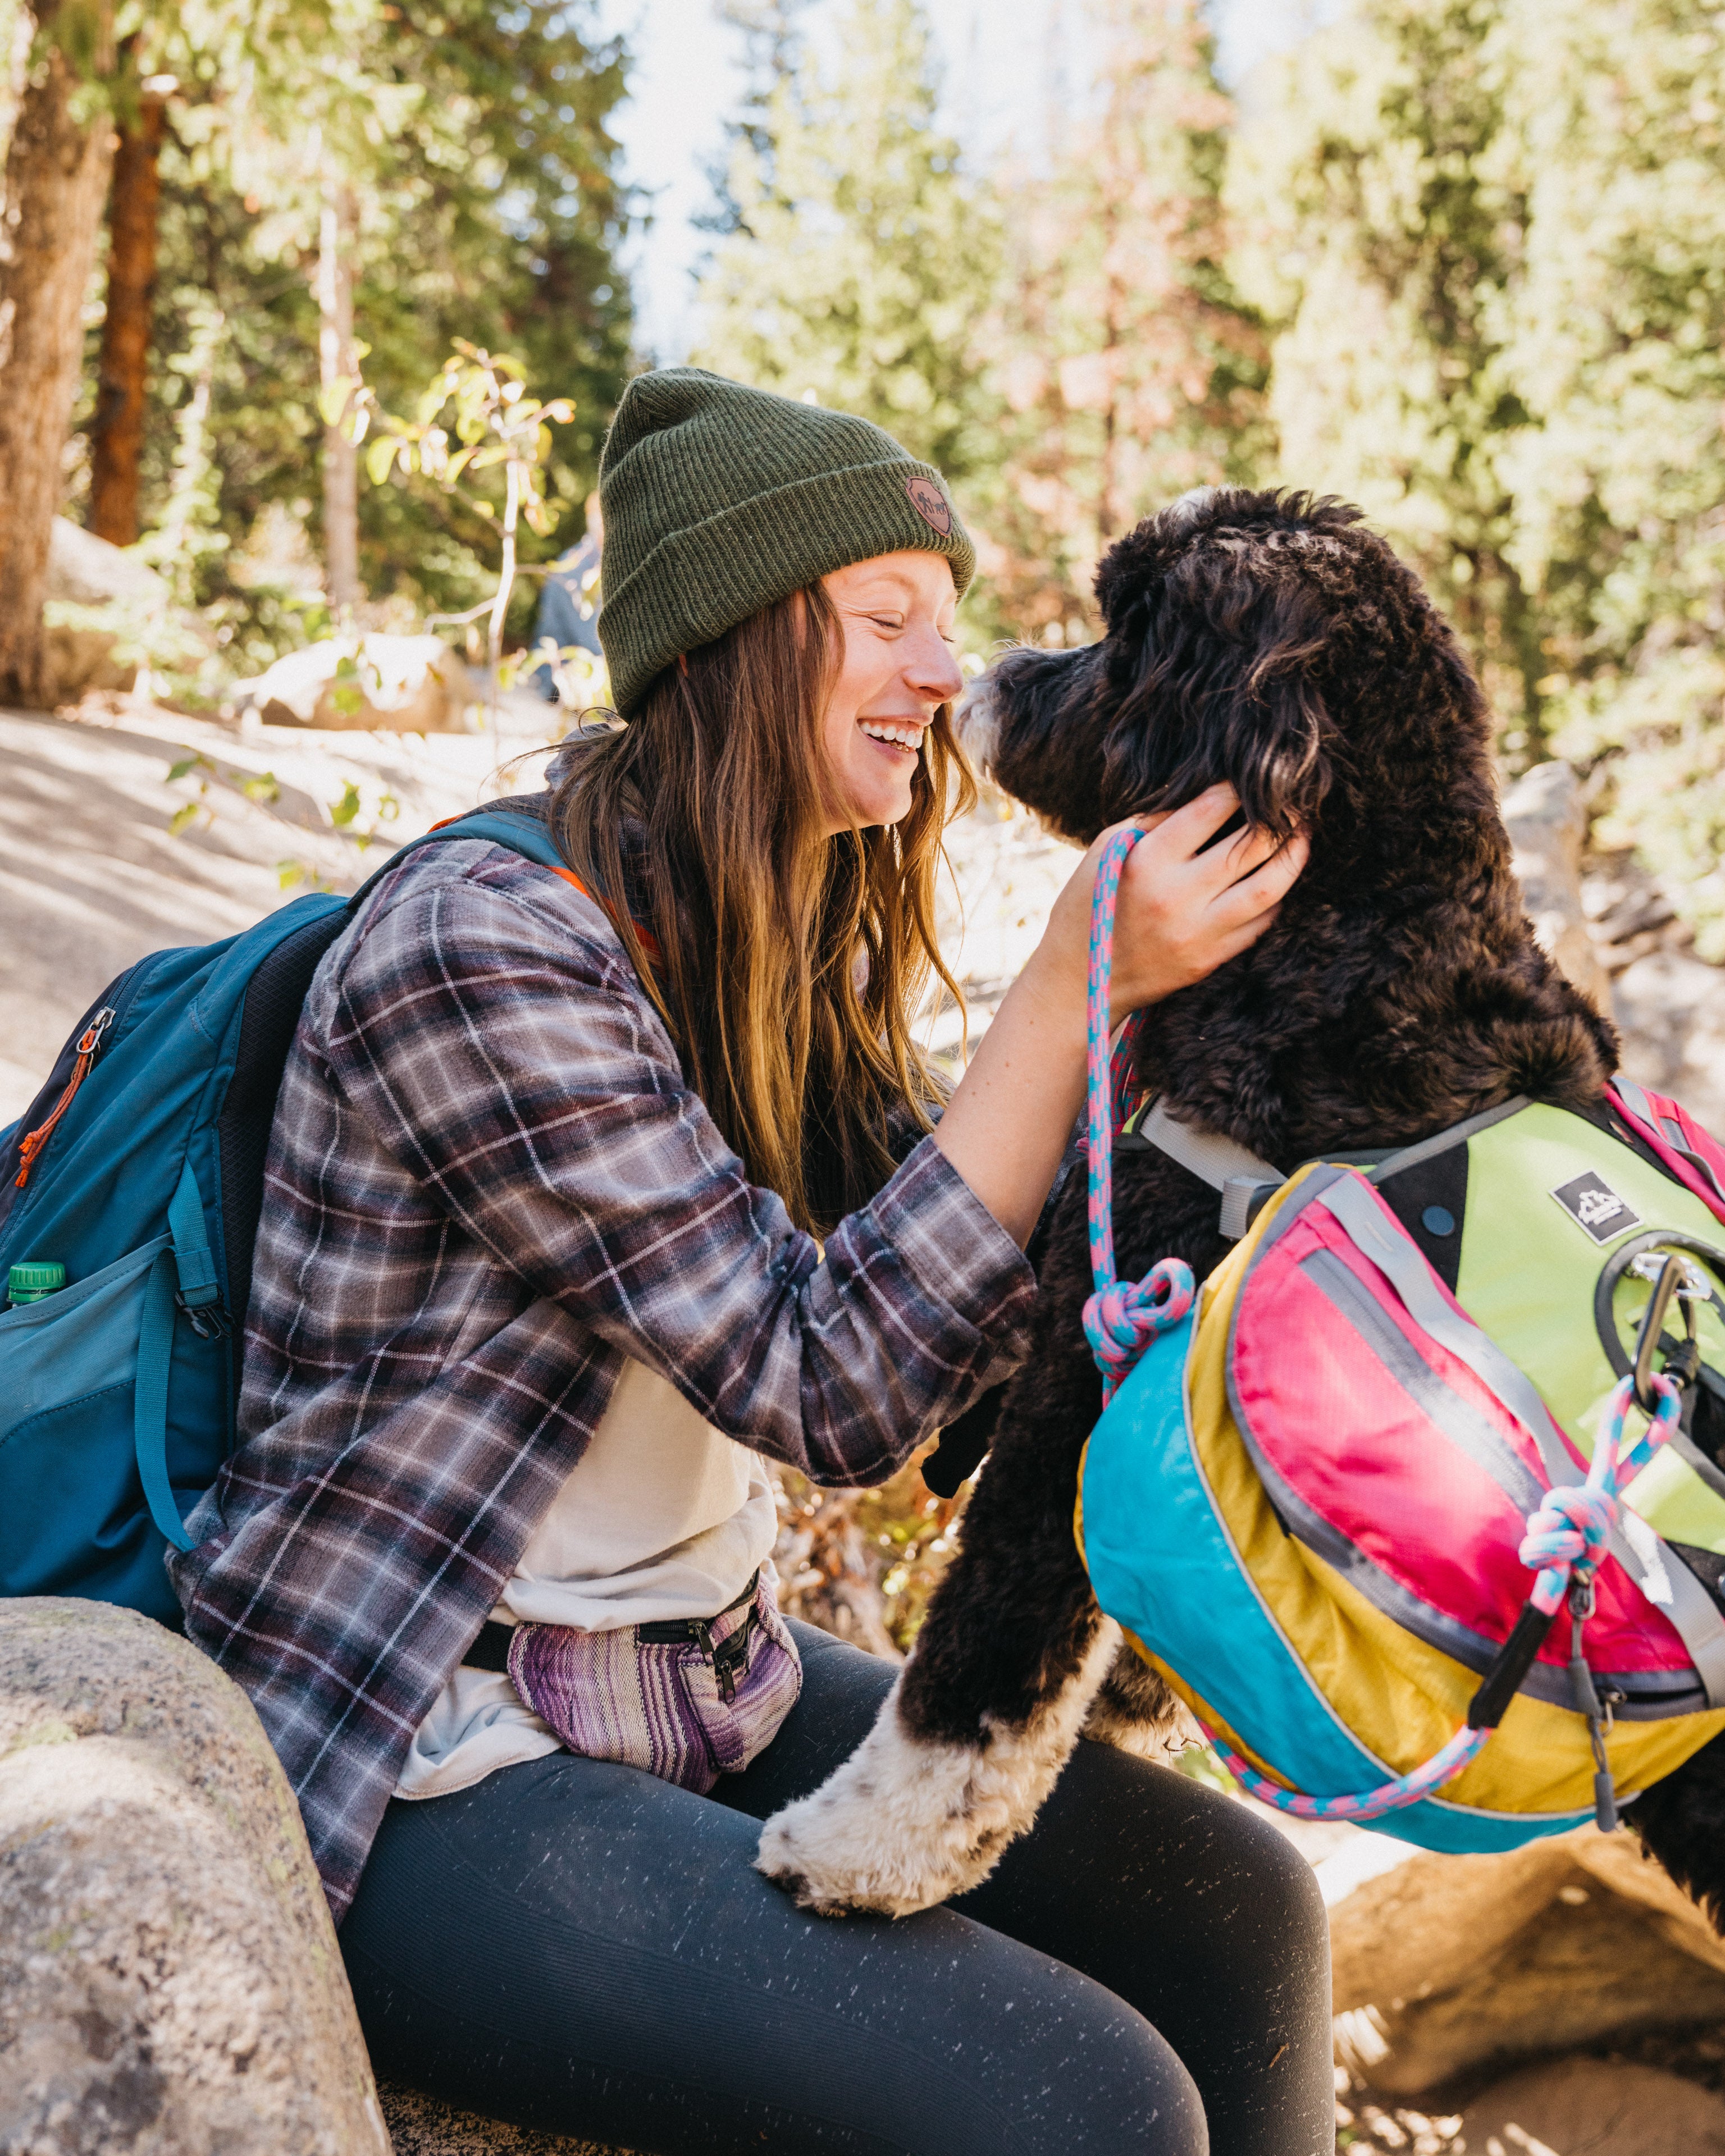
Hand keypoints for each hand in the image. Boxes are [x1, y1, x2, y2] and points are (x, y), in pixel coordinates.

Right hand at [1027, 786, 1307, 1027]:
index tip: (1250, 778)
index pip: (1211, 809)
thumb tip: (1205, 796)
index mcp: (1148, 861)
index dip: (1238, 788)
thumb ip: (1154, 821)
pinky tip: (1276, 880)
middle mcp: (1178, 896)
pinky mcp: (1210, 960)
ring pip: (1270, 887)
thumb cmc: (1087, 905)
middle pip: (1252, 845)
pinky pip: (1260, 923)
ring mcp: (1199, 932)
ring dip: (1294, 856)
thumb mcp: (1107, 851)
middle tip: (1294, 803)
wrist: (1078, 983)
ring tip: (1300, 837)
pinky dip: (1274, 897)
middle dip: (1281, 818)